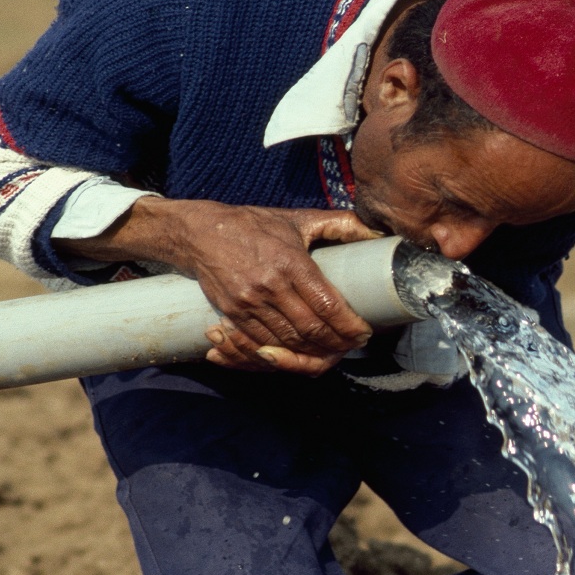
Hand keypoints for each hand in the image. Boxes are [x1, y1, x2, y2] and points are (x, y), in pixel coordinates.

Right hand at [57, 197, 380, 374]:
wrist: (199, 233)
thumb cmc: (253, 225)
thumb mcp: (296, 219)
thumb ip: (338, 223)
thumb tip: (375, 229)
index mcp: (290, 262)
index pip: (327, 305)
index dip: (349, 325)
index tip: (364, 332)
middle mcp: (270, 287)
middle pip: (311, 331)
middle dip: (336, 345)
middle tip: (352, 345)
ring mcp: (249, 304)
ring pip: (288, 342)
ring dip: (313, 354)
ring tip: (332, 351)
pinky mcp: (233, 314)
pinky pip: (262, 344)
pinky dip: (283, 354)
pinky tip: (300, 354)